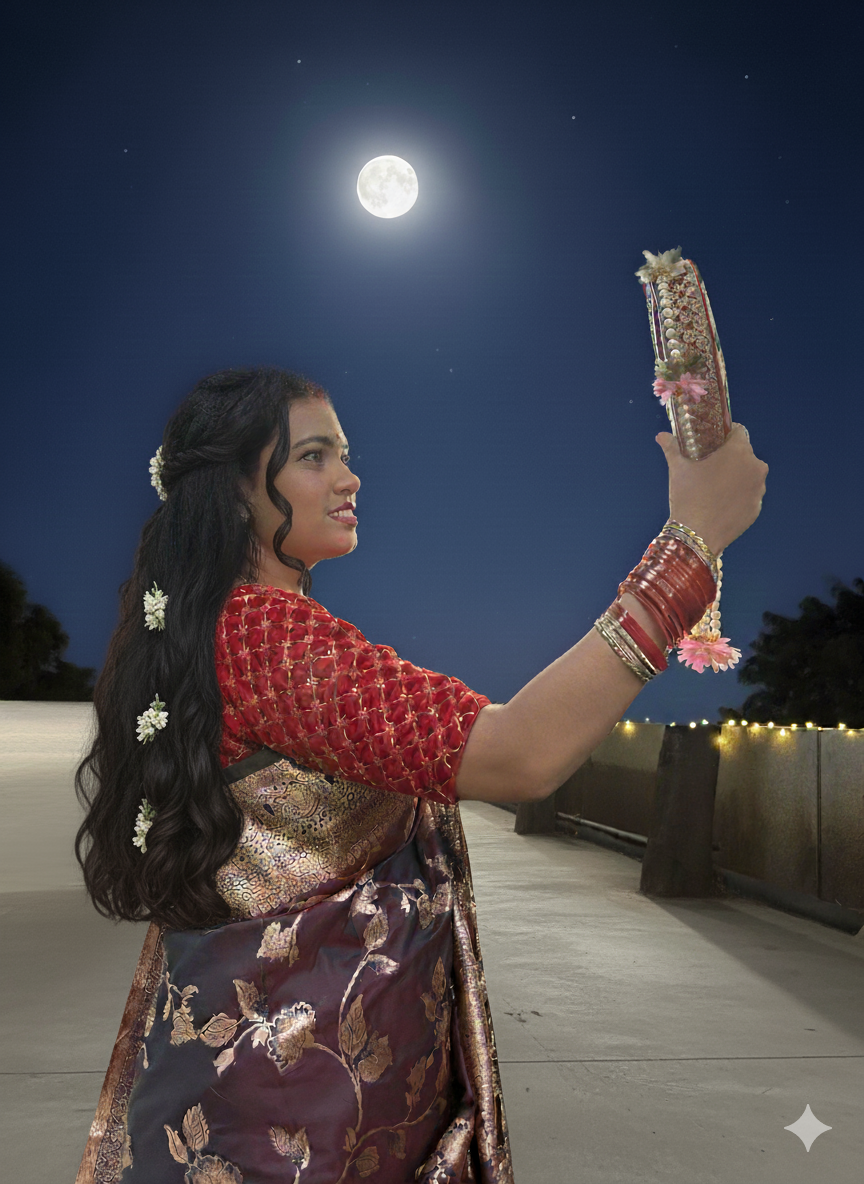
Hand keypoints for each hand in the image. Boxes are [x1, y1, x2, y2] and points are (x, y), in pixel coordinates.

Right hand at [655, 423, 768, 554]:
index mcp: (738, 452)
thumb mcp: (678, 468)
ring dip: (737, 476)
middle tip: (710, 465)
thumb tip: (661, 436)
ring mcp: (758, 489)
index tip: (713, 441)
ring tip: (715, 486)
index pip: (738, 431)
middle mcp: (755, 467)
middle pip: (744, 453)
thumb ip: (672, 448)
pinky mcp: (756, 508)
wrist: (697, 535)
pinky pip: (749, 495)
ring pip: (748, 475)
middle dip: (730, 456)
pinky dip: (739, 495)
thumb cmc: (688, 497)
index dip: (725, 433)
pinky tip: (721, 502)